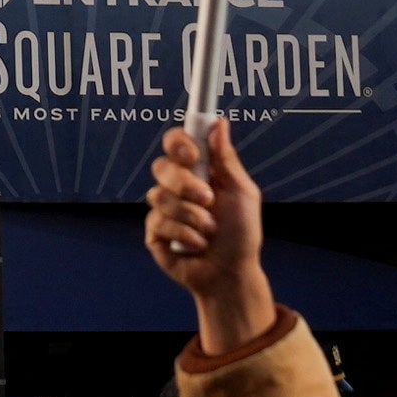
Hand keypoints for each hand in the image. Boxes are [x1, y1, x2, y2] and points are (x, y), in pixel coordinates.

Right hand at [143, 118, 273, 351]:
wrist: (231, 274)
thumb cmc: (242, 234)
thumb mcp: (242, 193)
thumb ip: (226, 159)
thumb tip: (219, 123)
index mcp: (199, 171)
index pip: (176, 143)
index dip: (178, 142)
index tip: (192, 154)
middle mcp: (178, 187)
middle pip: (162, 166)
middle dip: (185, 183)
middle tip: (207, 199)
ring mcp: (165, 209)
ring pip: (159, 196)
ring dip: (191, 215)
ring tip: (210, 230)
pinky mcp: (155, 232)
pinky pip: (158, 222)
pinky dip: (184, 234)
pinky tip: (197, 244)